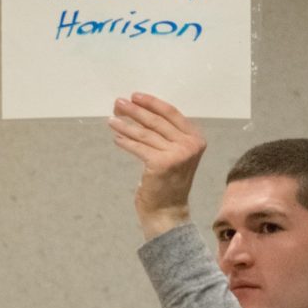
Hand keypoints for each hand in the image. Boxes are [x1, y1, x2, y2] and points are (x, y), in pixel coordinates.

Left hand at [109, 93, 206, 239]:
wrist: (168, 211)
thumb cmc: (169, 183)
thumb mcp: (175, 154)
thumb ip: (167, 135)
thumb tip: (139, 111)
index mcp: (196, 139)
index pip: (172, 113)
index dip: (152, 103)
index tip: (135, 96)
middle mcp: (190, 145)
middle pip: (157, 121)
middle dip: (135, 111)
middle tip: (118, 103)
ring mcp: (177, 154)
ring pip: (146, 134)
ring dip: (126, 125)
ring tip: (111, 119)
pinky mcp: (161, 163)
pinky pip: (139, 147)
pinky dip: (126, 141)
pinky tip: (116, 137)